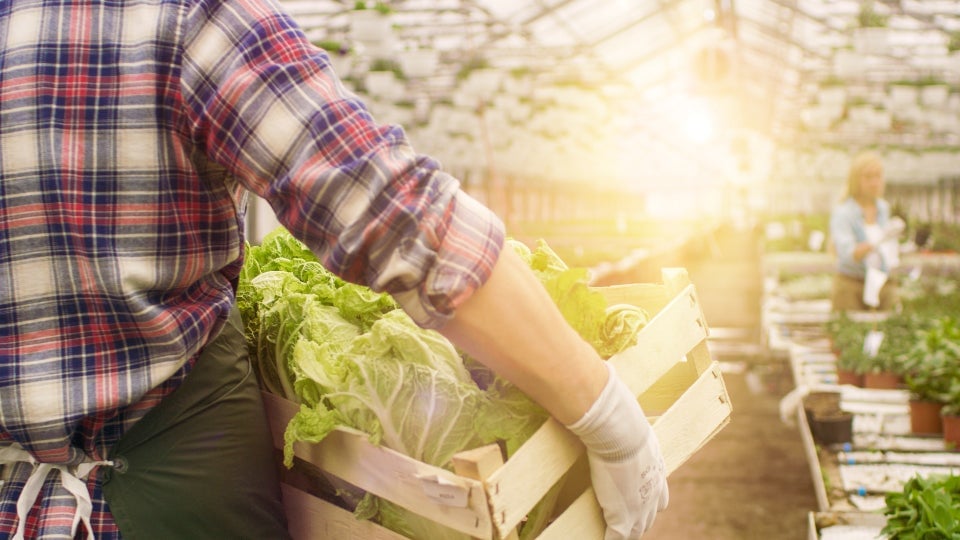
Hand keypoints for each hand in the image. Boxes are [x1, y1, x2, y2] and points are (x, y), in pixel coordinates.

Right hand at [566, 363, 668, 538]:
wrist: (615, 424)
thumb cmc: (616, 411)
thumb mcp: (619, 410)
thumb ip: (610, 404)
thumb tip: (594, 378)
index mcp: (655, 463)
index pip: (659, 490)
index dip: (650, 498)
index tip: (640, 498)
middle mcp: (654, 484)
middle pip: (652, 511)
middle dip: (641, 518)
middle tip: (627, 522)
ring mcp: (640, 502)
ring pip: (637, 527)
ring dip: (627, 531)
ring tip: (615, 532)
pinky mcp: (624, 514)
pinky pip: (618, 537)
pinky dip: (611, 539)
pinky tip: (603, 539)